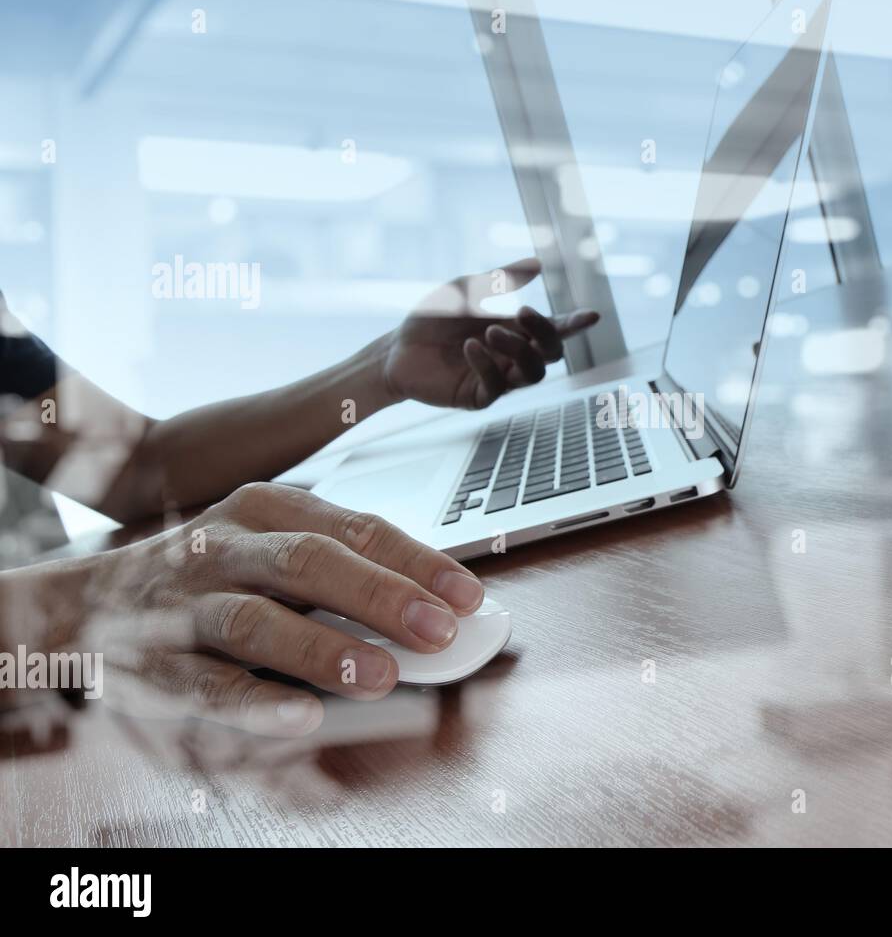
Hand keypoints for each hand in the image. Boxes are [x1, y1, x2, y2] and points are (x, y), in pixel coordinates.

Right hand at [62, 483, 485, 735]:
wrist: (88, 604)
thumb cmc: (212, 574)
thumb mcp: (272, 546)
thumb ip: (345, 570)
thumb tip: (436, 610)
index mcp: (268, 507)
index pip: (356, 527)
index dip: (416, 562)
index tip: (467, 596)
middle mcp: (227, 546)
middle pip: (310, 563)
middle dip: (380, 597)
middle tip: (438, 632)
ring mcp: (187, 604)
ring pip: (257, 622)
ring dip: (322, 652)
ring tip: (380, 675)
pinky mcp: (155, 664)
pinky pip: (208, 684)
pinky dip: (257, 704)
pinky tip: (302, 719)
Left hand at [380, 257, 599, 409]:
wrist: (395, 349)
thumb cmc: (432, 320)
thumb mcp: (464, 291)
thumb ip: (499, 280)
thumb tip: (538, 265)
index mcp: (516, 330)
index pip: (555, 329)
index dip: (575, 324)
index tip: (592, 315)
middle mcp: (512, 356)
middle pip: (551, 353)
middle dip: (545, 333)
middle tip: (523, 313)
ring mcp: (498, 379)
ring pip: (532, 374)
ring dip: (518, 350)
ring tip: (489, 331)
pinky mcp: (478, 396)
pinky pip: (496, 386)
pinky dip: (487, 364)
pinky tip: (470, 346)